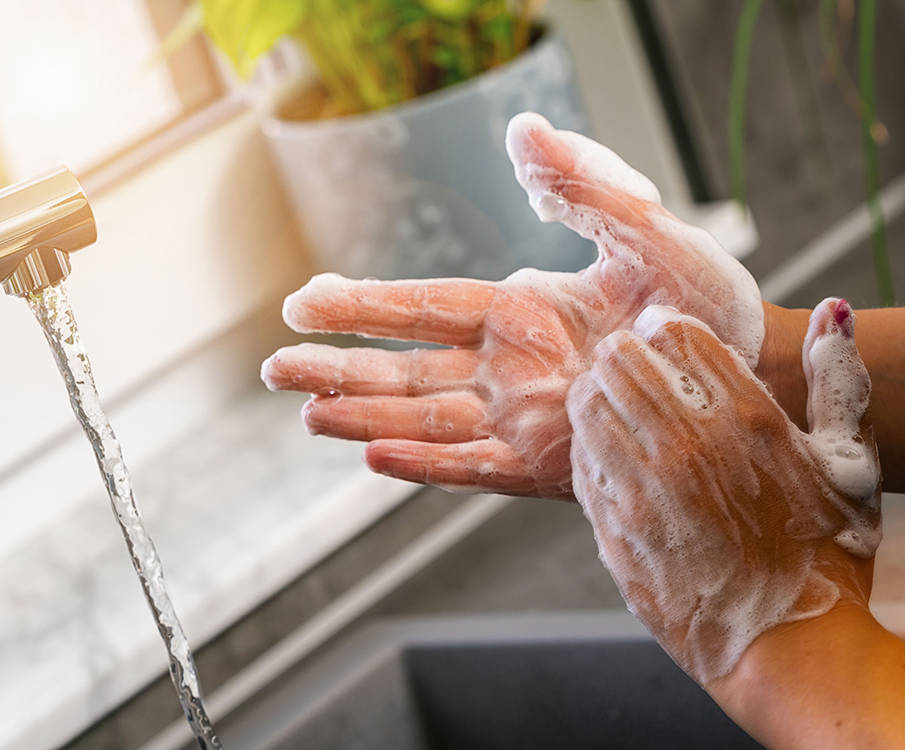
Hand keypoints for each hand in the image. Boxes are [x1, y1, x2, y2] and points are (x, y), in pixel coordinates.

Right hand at [262, 112, 762, 497]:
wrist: (748, 373)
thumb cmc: (703, 299)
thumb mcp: (646, 231)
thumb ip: (581, 187)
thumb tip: (522, 131)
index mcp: (519, 310)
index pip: (421, 307)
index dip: (360, 305)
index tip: (303, 302)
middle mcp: (506, 367)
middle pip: (405, 368)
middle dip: (338, 368)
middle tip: (274, 367)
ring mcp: (520, 419)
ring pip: (425, 419)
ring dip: (365, 418)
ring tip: (307, 415)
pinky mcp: (545, 465)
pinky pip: (474, 466)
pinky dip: (426, 464)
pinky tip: (374, 457)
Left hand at [566, 298, 880, 683]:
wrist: (783, 643)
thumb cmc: (821, 554)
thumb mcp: (846, 464)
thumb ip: (835, 384)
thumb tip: (830, 313)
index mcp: (746, 420)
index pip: (675, 333)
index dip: (662, 326)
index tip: (662, 334)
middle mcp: (688, 447)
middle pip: (620, 360)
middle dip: (622, 354)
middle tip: (629, 361)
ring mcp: (642, 488)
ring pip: (588, 404)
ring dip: (598, 393)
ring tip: (614, 400)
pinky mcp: (612, 525)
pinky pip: (579, 459)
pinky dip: (588, 443)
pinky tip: (609, 449)